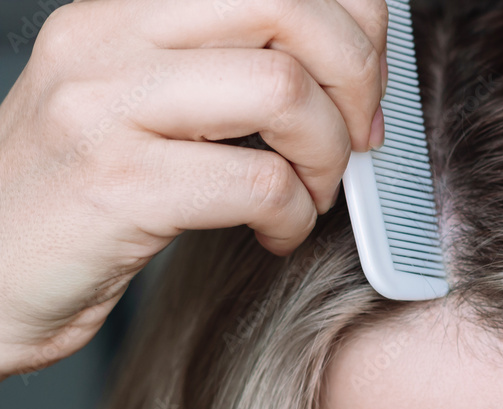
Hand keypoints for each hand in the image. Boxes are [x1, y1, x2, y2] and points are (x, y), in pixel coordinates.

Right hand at [0, 0, 388, 379]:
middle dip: (356, 76)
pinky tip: (277, 233)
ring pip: (282, 90)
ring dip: (327, 155)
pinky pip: (259, 184)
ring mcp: (106, 106)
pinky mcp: (117, 183)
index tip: (365, 82)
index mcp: (123, 11)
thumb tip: (345, 78)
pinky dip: (295, 216)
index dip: (350, 19)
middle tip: (358, 138)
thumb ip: (224, 76)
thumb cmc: (79, 201)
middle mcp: (107, 38)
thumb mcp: (143, 109)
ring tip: (311, 193)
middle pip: (285, 5)